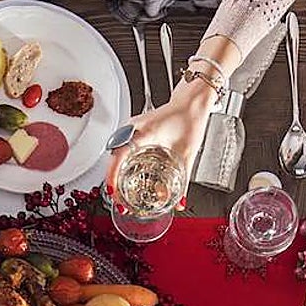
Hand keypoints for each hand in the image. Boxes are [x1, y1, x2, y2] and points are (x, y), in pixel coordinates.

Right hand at [105, 80, 214, 208]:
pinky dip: (119, 167)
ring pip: (114, 156)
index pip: (120, 155)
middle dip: (113, 182)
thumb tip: (180, 202)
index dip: (113, 176)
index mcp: (145, 132)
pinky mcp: (131, 133)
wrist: (191, 102)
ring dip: (114, 175)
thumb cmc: (189, 119)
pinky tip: (124, 178)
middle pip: (114, 160)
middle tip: (119, 201)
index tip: (113, 192)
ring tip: (120, 194)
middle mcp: (132, 130)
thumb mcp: (187, 154)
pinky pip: (119, 151)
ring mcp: (129, 130)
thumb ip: (183, 182)